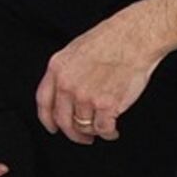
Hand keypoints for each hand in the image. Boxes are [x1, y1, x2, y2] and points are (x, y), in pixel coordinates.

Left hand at [36, 3, 168, 143]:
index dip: (47, 120)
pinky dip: (109, 134)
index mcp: (57, 68)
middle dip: (73, 133)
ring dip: (94, 132)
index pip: (43, 102)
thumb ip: (66, 72)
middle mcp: (68, 84)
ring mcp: (86, 96)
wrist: (133, 38)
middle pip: (63, 120)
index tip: (53, 128)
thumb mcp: (75, 50)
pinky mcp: (106, 105)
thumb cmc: (110, 40)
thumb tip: (64, 93)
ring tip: (103, 127)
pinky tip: (113, 131)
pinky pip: (103, 129)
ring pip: (84, 126)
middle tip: (82, 137)